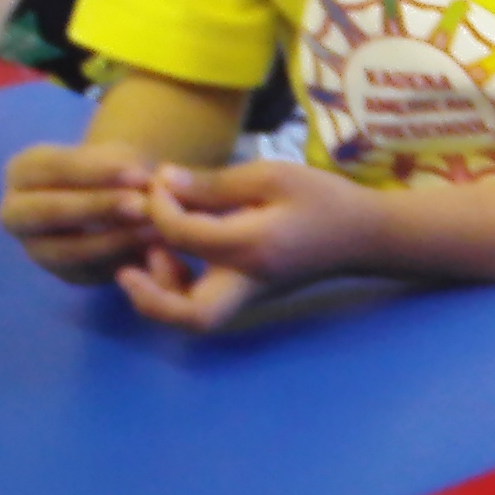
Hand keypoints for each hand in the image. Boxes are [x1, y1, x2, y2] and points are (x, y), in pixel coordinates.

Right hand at [0, 140, 159, 283]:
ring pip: (69, 251)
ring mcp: (38, 249)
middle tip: (144, 207)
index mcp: (23, 172)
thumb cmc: (114, 171)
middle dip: (99, 208)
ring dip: (115, 241)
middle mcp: (17, 213)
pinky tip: (156, 253)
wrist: (119, 201)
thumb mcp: (119, 158)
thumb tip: (150, 184)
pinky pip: (93, 274)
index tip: (139, 174)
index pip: (53, 169)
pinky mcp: (68, 275)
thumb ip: (127, 168)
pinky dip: (124, 263)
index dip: (97, 172)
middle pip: (50, 212)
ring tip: (157, 230)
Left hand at [116, 161, 384, 329]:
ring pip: (195, 318)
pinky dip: (179, 289)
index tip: (161, 182)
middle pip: (192, 316)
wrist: (365, 236)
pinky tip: (174, 256)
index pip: (181, 235)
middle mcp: (248, 281)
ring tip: (152, 254)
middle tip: (128, 269)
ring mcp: (249, 294)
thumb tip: (163, 182)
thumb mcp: (272, 176)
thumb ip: (215, 183)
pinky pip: (204, 305)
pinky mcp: (248, 294)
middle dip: (152, 298)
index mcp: (253, 247)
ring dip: (163, 295)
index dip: (158, 207)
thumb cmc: (324, 200)